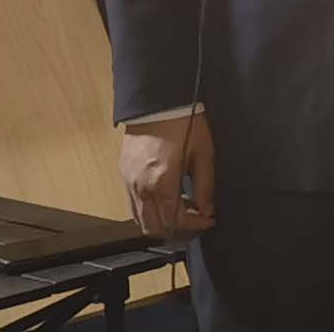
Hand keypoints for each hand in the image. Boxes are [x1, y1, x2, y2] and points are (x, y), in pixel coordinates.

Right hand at [118, 111, 213, 237]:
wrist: (156, 103)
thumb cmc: (183, 124)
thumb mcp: (203, 153)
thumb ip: (205, 186)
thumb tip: (207, 210)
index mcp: (162, 182)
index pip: (175, 222)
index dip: (194, 226)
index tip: (209, 219)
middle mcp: (141, 188)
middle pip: (154, 228)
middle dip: (178, 231)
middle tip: (197, 221)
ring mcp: (129, 183)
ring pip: (141, 220)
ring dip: (162, 223)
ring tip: (184, 211)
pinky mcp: (124, 175)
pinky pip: (134, 206)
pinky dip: (150, 211)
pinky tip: (168, 198)